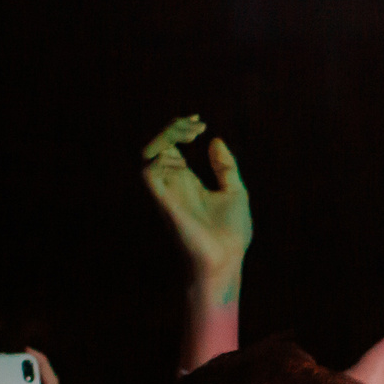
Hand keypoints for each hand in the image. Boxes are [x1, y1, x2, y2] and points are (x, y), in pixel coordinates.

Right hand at [142, 115, 251, 284]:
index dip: (179, 128)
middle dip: (173, 128)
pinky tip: (182, 158)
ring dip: (166, 137)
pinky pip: (148, 174)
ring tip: (190, 134)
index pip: (170, 145)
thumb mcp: (235, 192)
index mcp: (186, 180)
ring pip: (148, 153)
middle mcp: (173, 183)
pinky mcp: (166, 203)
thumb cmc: (231, 234)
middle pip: (157, 144)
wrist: (228, 260)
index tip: (200, 122)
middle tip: (196, 126)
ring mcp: (167, 192)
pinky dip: (160, 159)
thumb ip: (225, 167)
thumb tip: (215, 140)